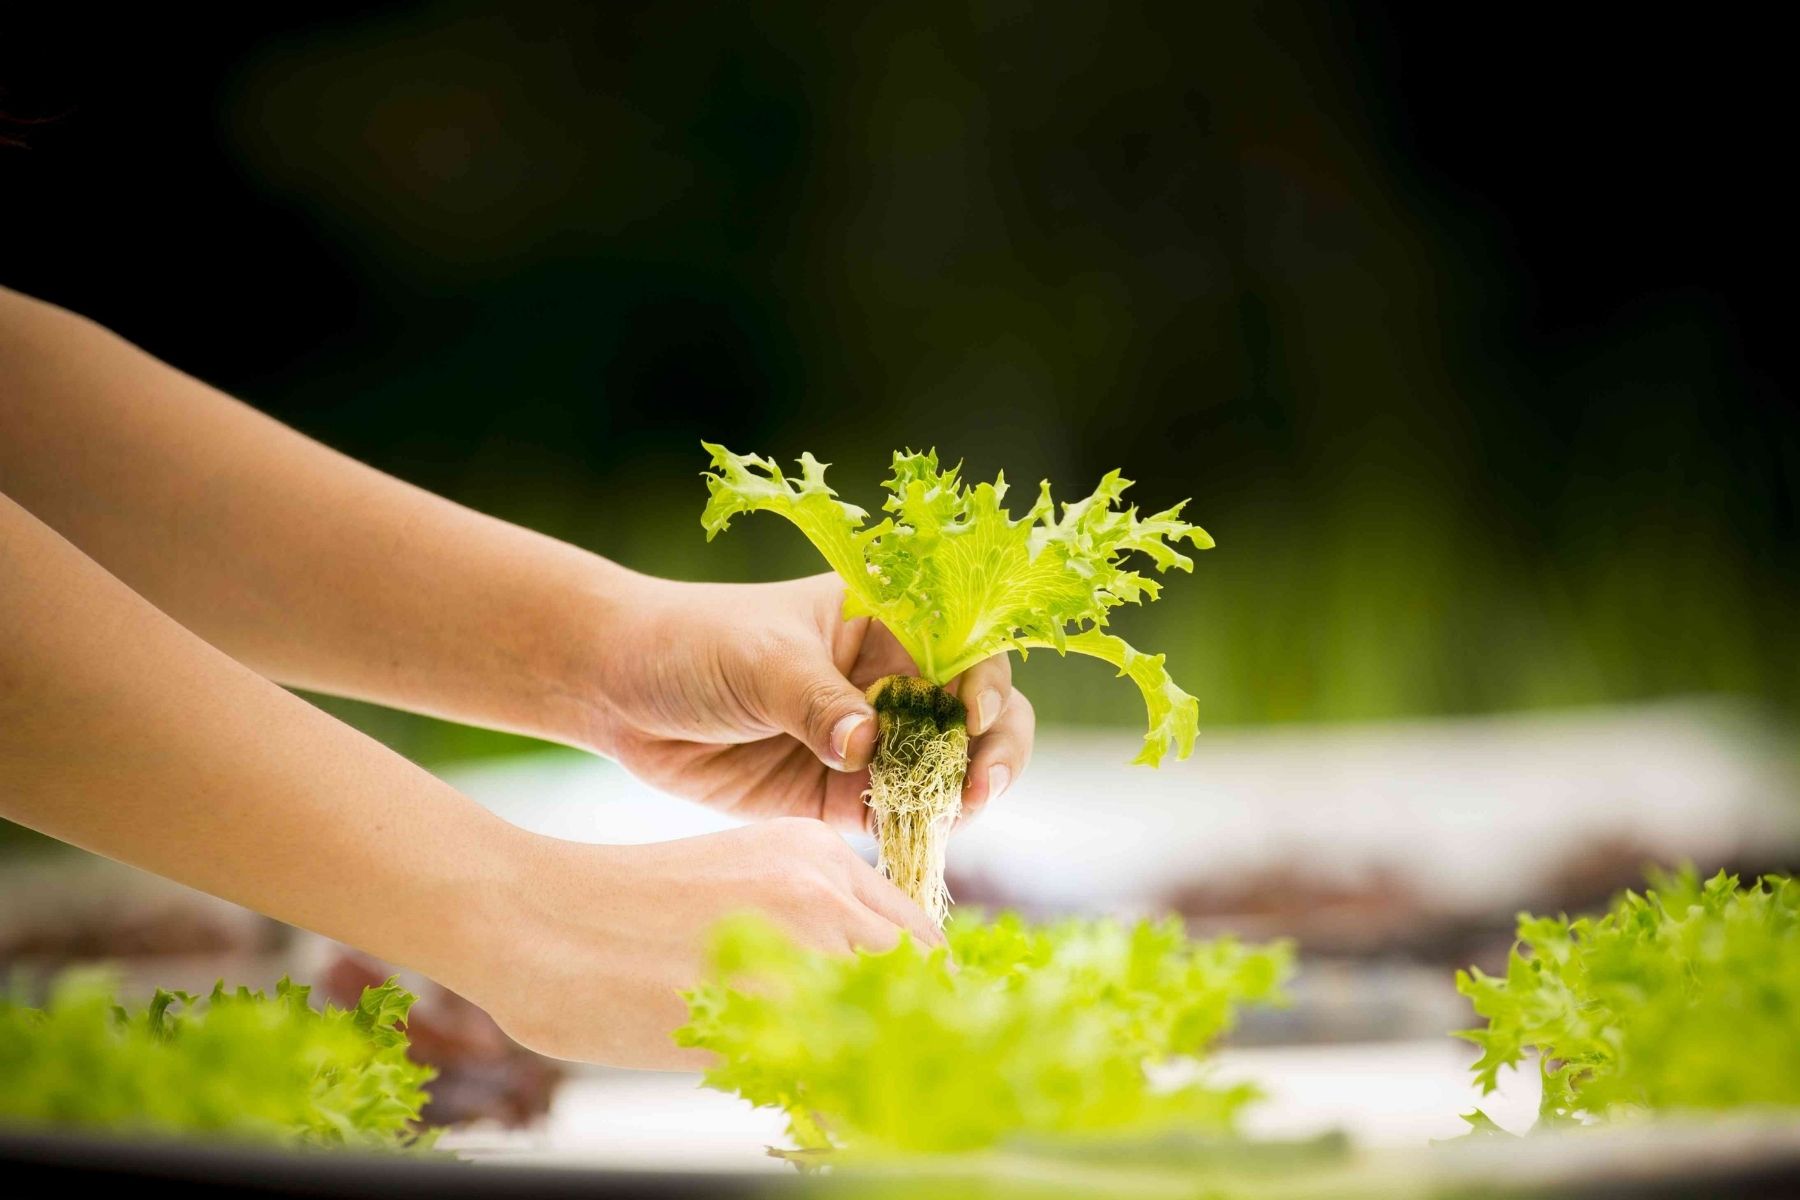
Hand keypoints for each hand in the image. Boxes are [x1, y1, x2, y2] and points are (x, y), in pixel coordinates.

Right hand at [467, 818, 942, 1066]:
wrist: (533, 917)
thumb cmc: (620, 913)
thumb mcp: (734, 884)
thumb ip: (803, 922)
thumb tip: (859, 994)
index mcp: (817, 853)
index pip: (917, 936)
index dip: (921, 996)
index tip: (910, 1038)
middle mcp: (821, 889)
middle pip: (919, 979)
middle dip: (913, 1035)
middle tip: (891, 1082)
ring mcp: (795, 945)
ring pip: (887, 1025)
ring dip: (878, 1069)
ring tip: (851, 1101)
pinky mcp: (759, 1007)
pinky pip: (832, 1073)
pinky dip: (835, 1105)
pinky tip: (813, 1117)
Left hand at [580, 573, 1034, 831]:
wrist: (619, 690)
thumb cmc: (694, 644)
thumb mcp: (760, 661)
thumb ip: (816, 702)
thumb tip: (868, 746)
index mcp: (886, 621)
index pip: (964, 649)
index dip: (985, 685)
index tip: (974, 720)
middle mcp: (890, 680)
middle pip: (974, 716)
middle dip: (991, 752)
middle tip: (979, 790)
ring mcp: (870, 740)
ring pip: (943, 773)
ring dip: (955, 798)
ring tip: (947, 820)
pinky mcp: (839, 793)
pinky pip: (895, 815)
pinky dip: (912, 831)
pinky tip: (912, 842)